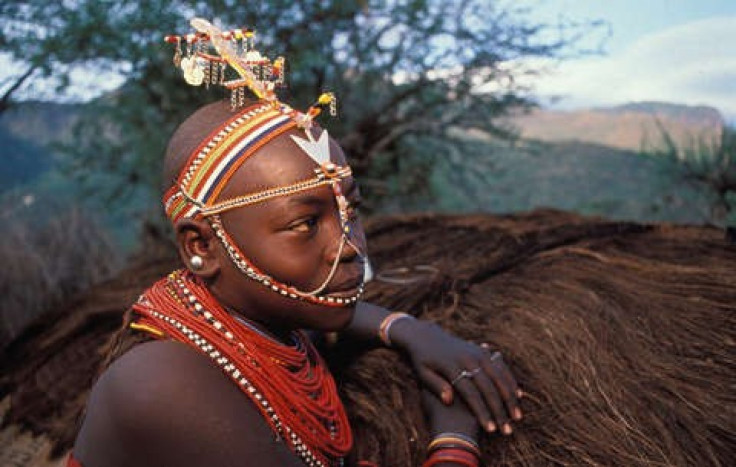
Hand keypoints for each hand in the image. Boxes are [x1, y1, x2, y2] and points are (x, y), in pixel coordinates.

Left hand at [391, 319, 521, 434]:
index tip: (491, 429)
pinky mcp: (482, 351)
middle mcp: (468, 359)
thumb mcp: (422, 374)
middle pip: (489, 388)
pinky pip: (501, 367)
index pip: (471, 394)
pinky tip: (518, 395)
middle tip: (507, 429)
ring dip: (510, 398)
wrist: (426, 337)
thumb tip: (449, 400)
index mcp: (453, 367)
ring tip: (517, 417)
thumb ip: (436, 386)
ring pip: (499, 378)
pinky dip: (510, 381)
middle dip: (500, 410)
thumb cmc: (422, 360)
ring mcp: (477, 353)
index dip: (482, 413)